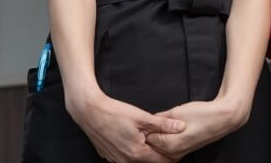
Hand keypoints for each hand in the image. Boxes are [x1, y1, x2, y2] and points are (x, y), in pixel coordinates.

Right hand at [65, 91, 184, 162]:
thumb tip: (181, 127)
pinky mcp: (108, 156)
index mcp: (137, 153)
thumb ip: (163, 125)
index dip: (172, 154)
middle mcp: (126, 161)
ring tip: (148, 137)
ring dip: (144, 152)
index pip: (161, 161)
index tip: (177, 145)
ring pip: (136, 160)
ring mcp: (115, 160)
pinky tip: (133, 138)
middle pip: (149, 161)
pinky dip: (131, 150)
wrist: (89, 111)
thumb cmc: (114, 113)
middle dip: (158, 152)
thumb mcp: (141, 117)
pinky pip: (124, 157)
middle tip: (165, 140)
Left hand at [143, 99, 249, 158]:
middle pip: (151, 145)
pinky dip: (166, 141)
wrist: (222, 119)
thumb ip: (159, 119)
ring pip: (159, 148)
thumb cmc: (201, 114)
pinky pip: (167, 149)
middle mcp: (173, 154)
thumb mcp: (176, 112)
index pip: (146, 137)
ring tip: (166, 124)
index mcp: (169, 144)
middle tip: (156, 121)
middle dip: (151, 134)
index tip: (147, 119)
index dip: (146, 127)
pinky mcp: (183, 153)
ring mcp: (179, 155)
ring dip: (158, 137)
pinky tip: (172, 130)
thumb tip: (147, 121)